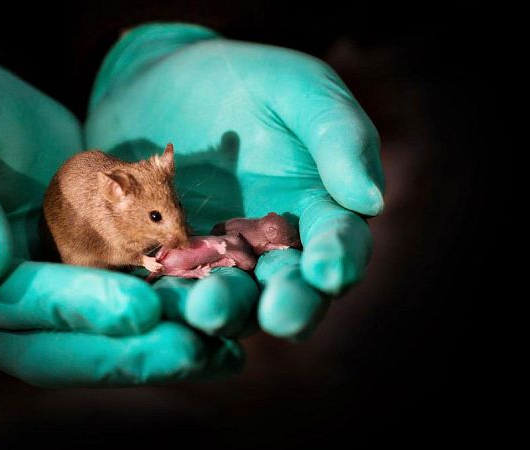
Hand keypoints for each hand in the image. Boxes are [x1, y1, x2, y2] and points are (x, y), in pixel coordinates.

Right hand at [0, 59, 241, 386]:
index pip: (6, 307)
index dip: (71, 312)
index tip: (140, 309)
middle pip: (50, 352)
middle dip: (123, 355)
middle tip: (193, 351)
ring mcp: (28, 309)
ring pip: (88, 347)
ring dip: (151, 354)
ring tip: (217, 352)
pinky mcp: (69, 293)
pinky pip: (112, 319)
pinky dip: (159, 327)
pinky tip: (211, 331)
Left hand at [86, 23, 383, 337]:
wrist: (160, 80)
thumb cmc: (243, 79)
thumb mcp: (298, 90)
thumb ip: (339, 136)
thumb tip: (371, 201)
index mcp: (320, 209)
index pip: (341, 243)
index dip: (339, 259)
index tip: (328, 270)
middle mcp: (275, 247)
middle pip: (291, 289)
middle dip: (288, 305)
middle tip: (278, 316)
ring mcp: (221, 260)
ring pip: (232, 299)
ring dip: (224, 310)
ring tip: (206, 309)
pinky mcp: (171, 262)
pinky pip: (172, 288)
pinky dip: (167, 299)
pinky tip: (158, 302)